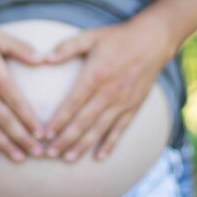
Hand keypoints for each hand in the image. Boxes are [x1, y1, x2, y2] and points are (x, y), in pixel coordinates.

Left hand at [43, 19, 176, 161]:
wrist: (152, 41)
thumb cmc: (117, 38)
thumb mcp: (91, 37)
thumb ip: (67, 47)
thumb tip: (44, 58)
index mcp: (95, 75)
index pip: (72, 103)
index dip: (58, 120)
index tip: (44, 134)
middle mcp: (109, 92)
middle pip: (84, 122)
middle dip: (65, 139)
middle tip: (49, 153)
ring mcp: (123, 102)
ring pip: (100, 129)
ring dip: (83, 146)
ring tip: (67, 159)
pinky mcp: (133, 106)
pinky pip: (120, 129)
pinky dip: (110, 144)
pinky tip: (99, 156)